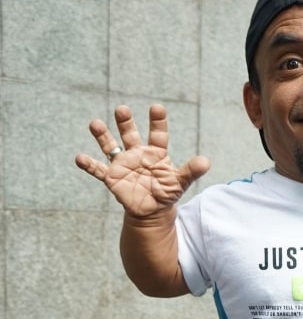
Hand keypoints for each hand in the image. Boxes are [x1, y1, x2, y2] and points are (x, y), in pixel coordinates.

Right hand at [75, 104, 209, 215]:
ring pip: (111, 146)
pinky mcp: (112, 178)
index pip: (158, 134)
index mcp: (156, 153)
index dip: (158, 122)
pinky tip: (79, 158)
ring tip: (94, 124)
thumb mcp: (180, 183)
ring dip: (103, 136)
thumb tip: (206, 162)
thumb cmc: (166, 193)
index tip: (157, 108)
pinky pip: (98, 170)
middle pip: (130, 135)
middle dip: (126, 122)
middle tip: (122, 109)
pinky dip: (89, 165)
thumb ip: (191, 171)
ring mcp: (123, 164)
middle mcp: (137, 154)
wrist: (151, 210)